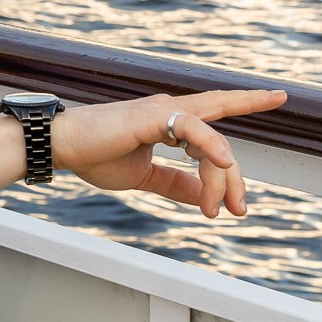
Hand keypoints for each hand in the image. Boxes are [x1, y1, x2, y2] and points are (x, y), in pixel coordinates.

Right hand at [51, 90, 286, 216]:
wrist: (61, 146)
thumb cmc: (94, 155)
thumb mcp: (143, 176)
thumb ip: (174, 183)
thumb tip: (203, 197)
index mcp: (169, 122)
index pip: (214, 127)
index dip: (239, 136)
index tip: (261, 148)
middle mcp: (171, 111)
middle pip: (220, 139)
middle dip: (237, 174)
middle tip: (240, 210)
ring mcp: (164, 111)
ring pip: (212, 142)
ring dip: (222, 178)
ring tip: (217, 210)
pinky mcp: (154, 116)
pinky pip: (194, 129)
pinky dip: (212, 146)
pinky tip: (226, 164)